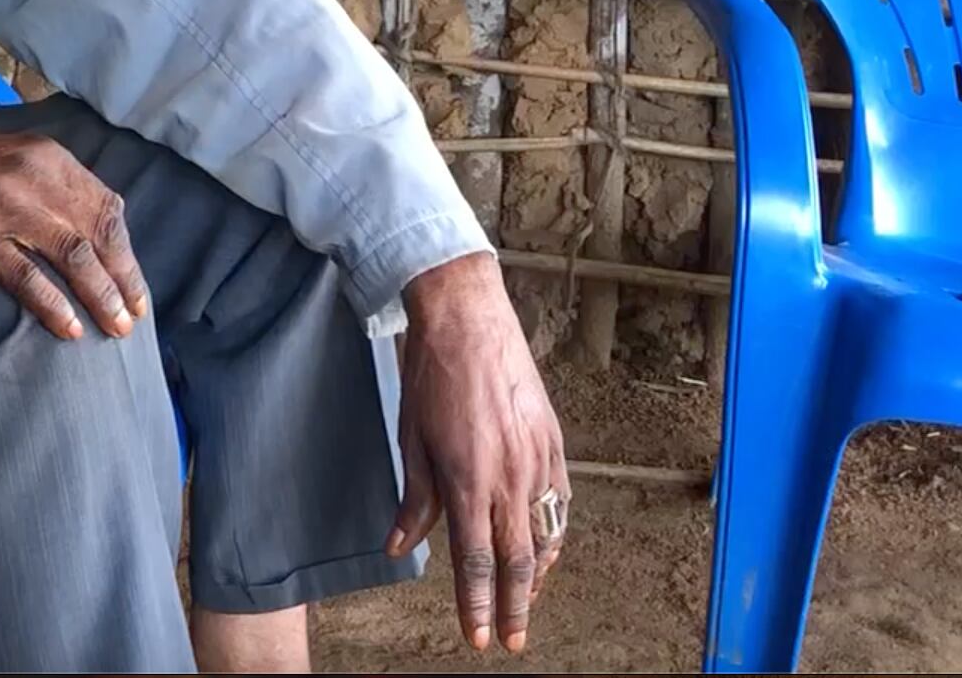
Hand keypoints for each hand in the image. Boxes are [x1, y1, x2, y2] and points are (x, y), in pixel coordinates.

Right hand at [0, 132, 148, 338]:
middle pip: (96, 233)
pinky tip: (69, 328)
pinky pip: (28, 277)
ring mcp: (7, 206)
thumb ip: (51, 185)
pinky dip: (54, 305)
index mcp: (47, 156)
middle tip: (133, 316)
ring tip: (113, 327)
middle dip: (122, 279)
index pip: (105, 206)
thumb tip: (91, 230)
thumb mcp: (11, 160)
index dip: (126, 251)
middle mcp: (34, 176)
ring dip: (99, 295)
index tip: (135, 284)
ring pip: (72, 255)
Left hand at [386, 252, 568, 654]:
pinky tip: (546, 547)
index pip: (474, 561)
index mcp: (468, 480)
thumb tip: (401, 546)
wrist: (469, 321)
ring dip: (537, 574)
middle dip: (516, 606)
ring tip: (527, 600)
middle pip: (517, 559)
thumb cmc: (434, 377)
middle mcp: (509, 477)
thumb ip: (414, 500)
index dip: (477, 604)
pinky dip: (555, 533)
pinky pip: (560, 502)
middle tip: (513, 640)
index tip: (480, 636)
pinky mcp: (554, 443)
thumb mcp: (411, 441)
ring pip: (545, 534)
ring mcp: (538, 460)